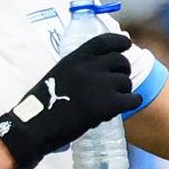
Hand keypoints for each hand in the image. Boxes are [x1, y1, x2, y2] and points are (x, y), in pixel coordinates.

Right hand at [0, 33, 140, 168]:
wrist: (35, 127)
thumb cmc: (43, 105)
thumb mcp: (58, 75)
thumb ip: (77, 70)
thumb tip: (98, 71)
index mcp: (74, 58)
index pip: (103, 41)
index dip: (119, 42)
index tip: (127, 45)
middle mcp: (88, 67)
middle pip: (120, 61)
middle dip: (124, 70)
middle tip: (120, 81)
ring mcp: (99, 85)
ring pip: (126, 82)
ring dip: (125, 90)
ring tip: (116, 100)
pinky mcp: (107, 104)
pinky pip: (131, 99)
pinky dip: (133, 101)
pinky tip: (130, 105)